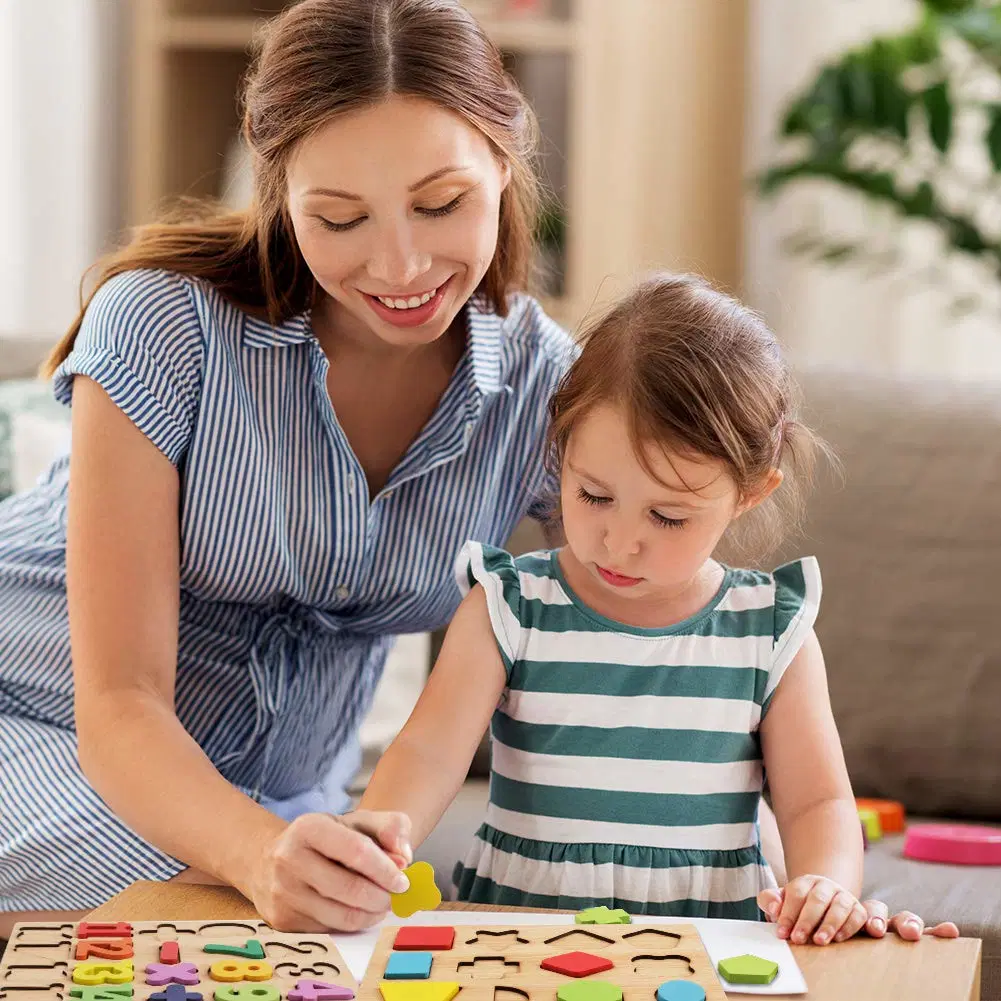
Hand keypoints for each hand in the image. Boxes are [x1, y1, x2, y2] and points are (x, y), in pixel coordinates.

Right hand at [246, 809, 411, 931]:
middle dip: (382, 896)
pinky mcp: (282, 921)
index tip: (403, 880)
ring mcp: (283, 893)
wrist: (268, 859)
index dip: (385, 869)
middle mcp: (289, 860)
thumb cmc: (324, 840)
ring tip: (381, 904)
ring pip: (342, 916)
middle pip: (350, 889)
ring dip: (371, 914)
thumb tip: (404, 857)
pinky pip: (329, 930)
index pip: (357, 851)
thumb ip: (389, 827)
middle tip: (396, 896)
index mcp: (309, 828)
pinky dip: (352, 924)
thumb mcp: (355, 821)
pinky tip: (359, 911)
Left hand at [758, 876, 866, 944]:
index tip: (782, 933)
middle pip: (818, 899)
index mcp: (805, 882)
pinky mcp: (858, 909)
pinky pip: (860, 915)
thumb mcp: (781, 900)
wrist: (824, 902)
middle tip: (798, 939)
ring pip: (840, 906)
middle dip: (807, 920)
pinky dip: (855, 926)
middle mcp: (826, 886)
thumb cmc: (798, 906)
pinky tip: (844, 937)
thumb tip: (774, 908)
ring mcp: (844, 896)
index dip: (788, 914)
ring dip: (830, 924)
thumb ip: (770, 900)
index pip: (796, 894)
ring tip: (820, 941)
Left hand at [759, 884, 961, 943]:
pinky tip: (948, 931)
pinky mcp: (886, 926)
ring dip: (881, 921)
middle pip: (843, 905)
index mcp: (819, 889)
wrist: (820, 898)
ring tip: (878, 933)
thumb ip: (775, 901)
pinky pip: (910, 924)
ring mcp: (868, 911)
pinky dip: (932, 927)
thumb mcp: (783, 904)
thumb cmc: (801, 908)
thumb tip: (768, 899)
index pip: (809, 899)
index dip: (797, 916)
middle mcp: (846, 898)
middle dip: (831, 923)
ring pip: (880, 910)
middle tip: (820, 940)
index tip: (790, 935)